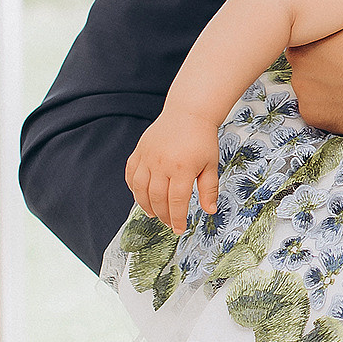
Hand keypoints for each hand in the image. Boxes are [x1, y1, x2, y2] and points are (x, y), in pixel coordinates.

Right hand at [125, 108, 221, 231]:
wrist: (188, 112)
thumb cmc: (202, 139)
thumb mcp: (211, 165)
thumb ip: (209, 189)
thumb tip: (210, 211)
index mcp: (182, 168)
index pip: (177, 201)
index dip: (177, 219)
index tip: (178, 229)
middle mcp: (162, 163)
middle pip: (157, 198)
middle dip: (162, 215)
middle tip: (168, 223)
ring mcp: (148, 157)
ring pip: (140, 189)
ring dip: (145, 205)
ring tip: (154, 214)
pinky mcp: (139, 151)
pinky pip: (131, 174)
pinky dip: (134, 188)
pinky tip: (141, 196)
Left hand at [288, 5, 342, 172]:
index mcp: (314, 24)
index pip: (313, 26)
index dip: (332, 32)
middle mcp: (299, 54)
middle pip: (309, 54)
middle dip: (327, 58)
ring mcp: (303, 86)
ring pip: (313, 82)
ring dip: (330, 82)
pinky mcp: (312, 113)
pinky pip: (320, 108)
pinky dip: (335, 107)